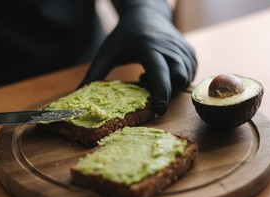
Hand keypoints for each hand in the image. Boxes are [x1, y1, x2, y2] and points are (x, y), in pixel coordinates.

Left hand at [79, 0, 196, 114]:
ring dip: (172, 84)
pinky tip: (164, 71)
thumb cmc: (124, 35)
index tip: (159, 110)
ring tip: (152, 73)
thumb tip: (79, 93)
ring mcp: (182, 49)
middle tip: (145, 82)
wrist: (146, 13)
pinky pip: (191, 72)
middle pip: (178, 78)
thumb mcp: (107, 53)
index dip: (161, 94)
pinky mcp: (189, 51)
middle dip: (167, 90)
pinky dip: (179, 78)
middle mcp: (170, 49)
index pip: (160, 75)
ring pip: (186, 77)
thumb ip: (94, 74)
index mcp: (149, 49)